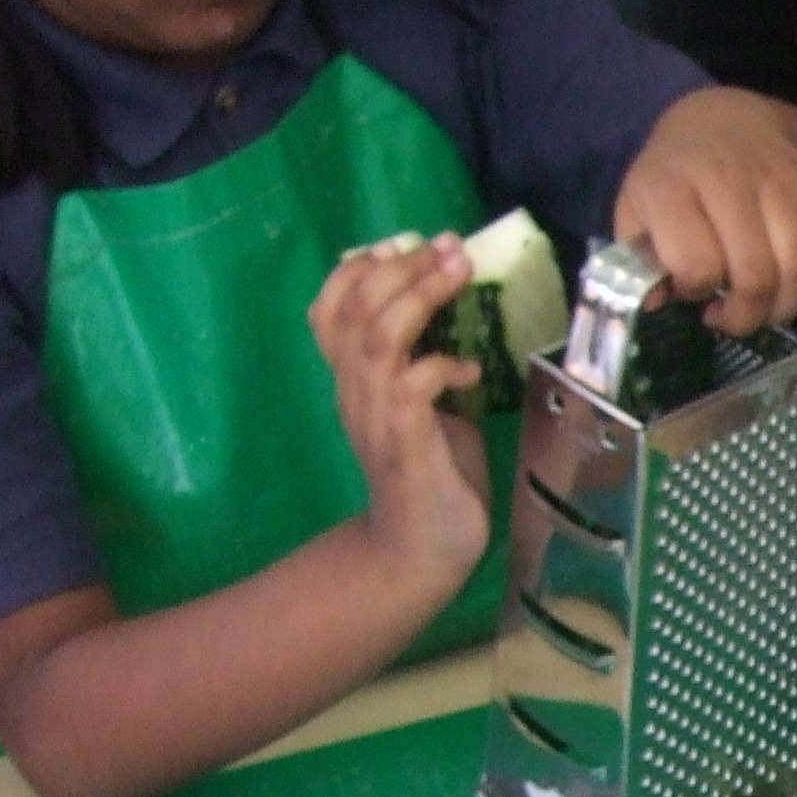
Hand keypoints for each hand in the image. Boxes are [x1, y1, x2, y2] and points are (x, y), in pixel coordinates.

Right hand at [310, 235, 491, 593]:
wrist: (422, 552)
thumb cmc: (434, 478)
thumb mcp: (430, 410)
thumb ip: (429, 369)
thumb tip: (460, 330)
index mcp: (354, 381)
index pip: (328, 310)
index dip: (359, 270)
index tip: (405, 244)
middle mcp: (354, 393)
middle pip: (354, 309)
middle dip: (401, 267)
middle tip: (448, 247)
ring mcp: (375, 418)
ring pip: (376, 338)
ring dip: (418, 298)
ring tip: (458, 275)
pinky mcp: (404, 444)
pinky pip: (410, 387)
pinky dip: (440, 366)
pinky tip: (468, 370)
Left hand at [618, 87, 796, 335]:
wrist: (715, 118)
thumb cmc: (672, 177)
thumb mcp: (634, 210)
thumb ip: (639, 259)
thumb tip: (659, 303)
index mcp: (673, 187)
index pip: (695, 265)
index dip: (693, 293)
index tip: (689, 293)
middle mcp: (730, 180)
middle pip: (754, 273)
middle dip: (744, 315)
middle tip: (729, 319)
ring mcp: (781, 180)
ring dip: (785, 307)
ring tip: (765, 312)